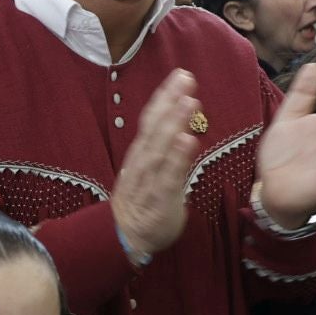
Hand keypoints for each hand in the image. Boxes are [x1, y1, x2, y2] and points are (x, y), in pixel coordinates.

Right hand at [111, 70, 203, 259]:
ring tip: (190, 102)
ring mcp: (147, 181)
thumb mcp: (152, 171)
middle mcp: (141, 163)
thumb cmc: (143, 203)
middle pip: (154, 128)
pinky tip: (187, 141)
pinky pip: (167, 177)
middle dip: (170, 101)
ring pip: (159, 148)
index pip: (151, 120)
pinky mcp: (158, 201)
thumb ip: (164, 150)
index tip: (180, 75)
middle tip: (186, 78)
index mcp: (141, 154)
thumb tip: (181, 126)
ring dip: (173, 123)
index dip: (165, 97)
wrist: (125, 240)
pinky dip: (176, 158)